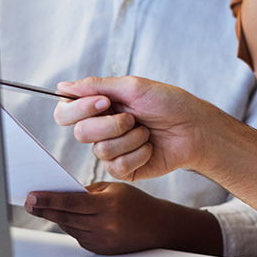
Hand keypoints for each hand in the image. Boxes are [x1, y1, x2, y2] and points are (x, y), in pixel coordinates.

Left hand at [23, 182, 220, 255]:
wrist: (157, 228)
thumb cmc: (135, 203)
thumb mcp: (113, 189)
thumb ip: (87, 192)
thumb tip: (61, 195)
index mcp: (107, 206)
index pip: (70, 202)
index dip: (48, 199)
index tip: (31, 196)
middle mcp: (103, 226)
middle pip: (65, 217)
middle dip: (45, 208)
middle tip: (28, 201)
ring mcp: (100, 241)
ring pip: (69, 227)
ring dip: (56, 216)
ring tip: (41, 205)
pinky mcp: (99, 250)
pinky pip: (78, 236)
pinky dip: (70, 225)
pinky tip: (63, 216)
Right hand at [52, 76, 211, 181]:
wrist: (194, 128)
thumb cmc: (168, 103)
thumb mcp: (133, 87)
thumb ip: (96, 87)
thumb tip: (62, 87)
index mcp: (99, 106)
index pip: (66, 111)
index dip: (78, 109)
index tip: (104, 102)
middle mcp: (101, 128)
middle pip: (80, 133)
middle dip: (109, 125)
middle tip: (132, 117)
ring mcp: (112, 150)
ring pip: (100, 150)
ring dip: (130, 138)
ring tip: (147, 131)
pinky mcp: (125, 169)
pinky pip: (117, 166)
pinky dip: (138, 153)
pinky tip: (150, 147)